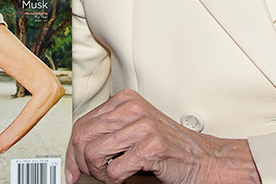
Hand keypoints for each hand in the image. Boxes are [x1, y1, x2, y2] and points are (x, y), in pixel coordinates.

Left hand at [66, 89, 260, 183]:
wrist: (203, 159)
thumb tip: (74, 153)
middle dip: (81, 163)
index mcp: (125, 100)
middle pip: (82, 137)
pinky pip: (114, 170)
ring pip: (93, 154)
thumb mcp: (134, 131)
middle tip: (94, 175)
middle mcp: (132, 108)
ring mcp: (143, 125)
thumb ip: (107, 134)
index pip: (81, 124)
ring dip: (99, 174)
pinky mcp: (152, 146)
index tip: (72, 169)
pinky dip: (115, 181)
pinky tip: (125, 178)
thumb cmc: (169, 148)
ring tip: (112, 177)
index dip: (71, 152)